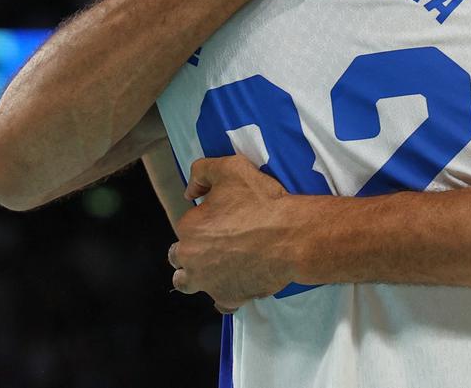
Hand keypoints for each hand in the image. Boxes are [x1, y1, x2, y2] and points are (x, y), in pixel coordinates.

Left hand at [168, 155, 327, 311]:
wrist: (292, 236)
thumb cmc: (262, 202)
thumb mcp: (232, 168)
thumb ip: (202, 172)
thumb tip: (190, 192)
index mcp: (190, 228)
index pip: (186, 225)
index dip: (203, 219)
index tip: (221, 217)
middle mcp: (191, 258)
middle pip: (178, 257)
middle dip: (191, 250)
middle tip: (216, 242)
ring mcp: (208, 282)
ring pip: (187, 283)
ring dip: (196, 275)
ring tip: (216, 266)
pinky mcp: (228, 297)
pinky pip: (219, 302)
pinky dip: (225, 294)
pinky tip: (236, 282)